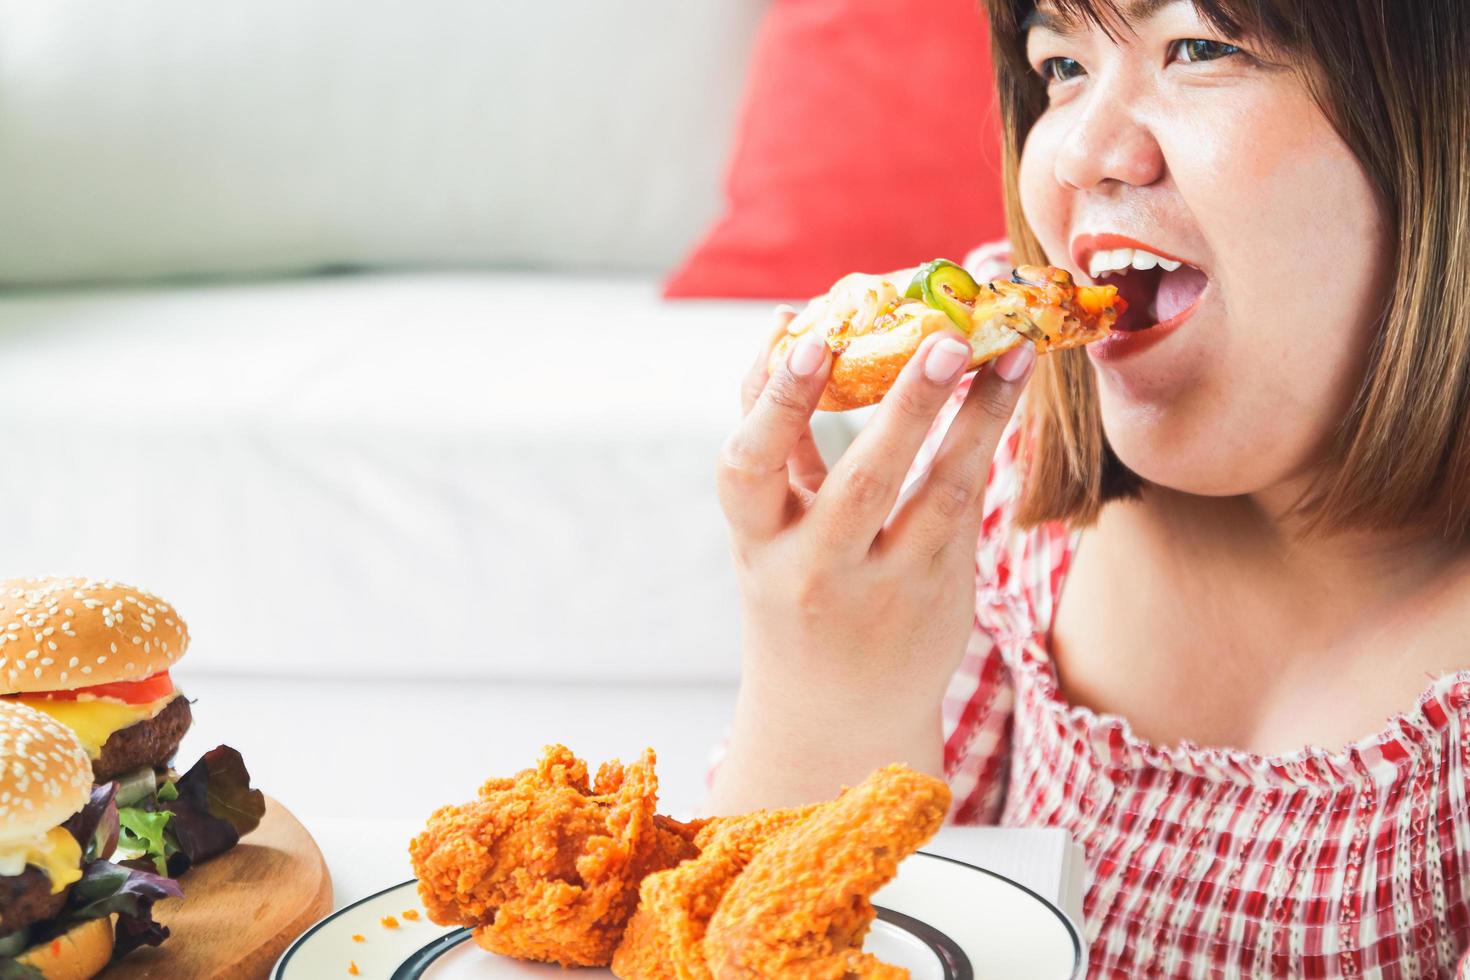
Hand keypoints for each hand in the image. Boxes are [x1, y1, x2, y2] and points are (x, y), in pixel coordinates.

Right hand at [708, 307, 1034, 809]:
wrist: (835, 717)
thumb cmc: (797, 596)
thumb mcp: (770, 532)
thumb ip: (780, 447)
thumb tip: (785, 332)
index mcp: (758, 543)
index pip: (748, 468)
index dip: (773, 402)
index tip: (805, 335)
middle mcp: (816, 571)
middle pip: (860, 484)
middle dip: (904, 407)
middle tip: (943, 339)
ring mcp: (884, 590)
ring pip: (936, 496)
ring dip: (973, 419)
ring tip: (1003, 353)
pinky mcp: (938, 595)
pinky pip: (964, 511)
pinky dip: (983, 447)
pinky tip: (1003, 394)